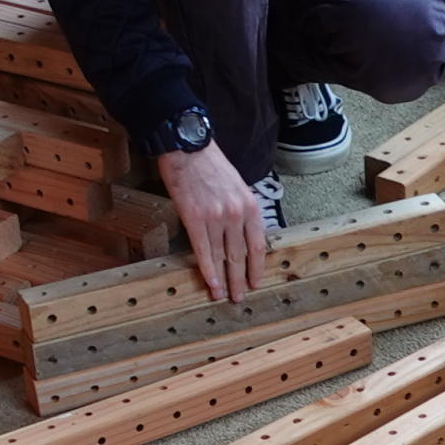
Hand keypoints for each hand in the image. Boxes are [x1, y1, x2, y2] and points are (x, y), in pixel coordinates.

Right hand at [160, 140, 271, 303]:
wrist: (188, 147)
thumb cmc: (211, 165)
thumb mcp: (237, 186)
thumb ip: (242, 211)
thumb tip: (242, 236)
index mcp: (250, 206)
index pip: (257, 245)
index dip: (256, 267)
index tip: (256, 282)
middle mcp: (236, 214)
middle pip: (240, 255)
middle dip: (240, 279)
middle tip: (240, 297)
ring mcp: (215, 217)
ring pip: (222, 256)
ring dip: (224, 280)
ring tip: (224, 295)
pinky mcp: (194, 218)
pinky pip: (203, 250)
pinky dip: (207, 270)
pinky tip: (210, 283)